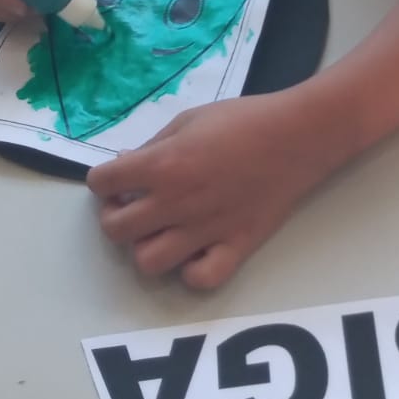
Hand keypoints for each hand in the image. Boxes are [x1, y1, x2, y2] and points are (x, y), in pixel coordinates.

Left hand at [87, 86, 353, 288]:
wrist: (297, 135)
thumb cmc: (243, 119)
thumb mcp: (188, 119)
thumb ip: (153, 147)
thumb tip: (127, 165)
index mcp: (162, 165)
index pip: (101, 183)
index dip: (105, 180)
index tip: (119, 177)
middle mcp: (176, 202)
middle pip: (115, 230)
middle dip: (116, 215)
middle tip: (135, 203)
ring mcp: (205, 230)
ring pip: (148, 262)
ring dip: (147, 246)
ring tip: (162, 230)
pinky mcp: (235, 246)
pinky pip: (200, 279)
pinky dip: (191, 270)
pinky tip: (196, 250)